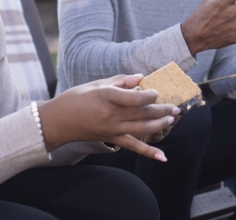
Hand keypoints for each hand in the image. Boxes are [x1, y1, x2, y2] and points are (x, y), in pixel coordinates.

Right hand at [38, 74, 180, 161]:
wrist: (58, 120)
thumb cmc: (77, 97)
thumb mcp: (97, 83)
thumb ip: (121, 81)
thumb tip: (141, 78)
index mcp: (108, 97)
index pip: (135, 98)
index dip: (150, 95)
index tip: (157, 91)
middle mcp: (112, 115)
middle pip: (142, 113)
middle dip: (162, 110)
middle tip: (177, 107)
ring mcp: (113, 129)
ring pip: (142, 129)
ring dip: (160, 124)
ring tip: (174, 119)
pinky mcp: (112, 139)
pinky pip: (134, 146)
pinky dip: (149, 152)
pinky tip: (163, 157)